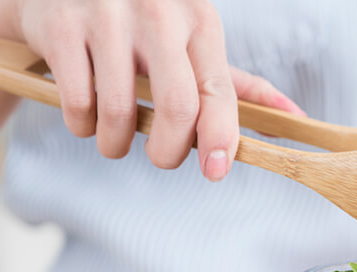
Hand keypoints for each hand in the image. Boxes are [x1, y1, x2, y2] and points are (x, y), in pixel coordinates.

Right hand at [8, 0, 303, 180]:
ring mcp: (107, 17)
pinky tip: (83, 112)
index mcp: (198, 19)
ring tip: (112, 137)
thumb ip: (235, 84)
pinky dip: (80, 125)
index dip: (220, 138)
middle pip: (176, 109)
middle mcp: (158, 12)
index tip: (216, 171)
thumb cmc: (138, 27)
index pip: (217, 91)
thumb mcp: (190, 43)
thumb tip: (294, 119)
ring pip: (118, 114)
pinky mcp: (63, 28)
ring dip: (114, 144)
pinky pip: (78, 104)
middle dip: (168, 153)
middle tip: (160, 157)